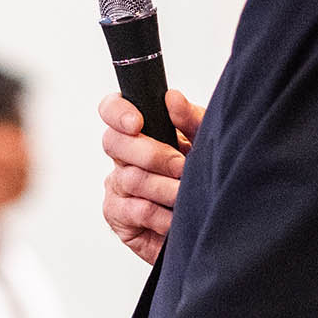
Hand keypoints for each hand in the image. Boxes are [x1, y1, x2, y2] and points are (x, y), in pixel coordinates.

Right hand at [100, 89, 202, 263]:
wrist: (206, 219)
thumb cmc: (201, 175)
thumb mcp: (204, 142)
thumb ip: (191, 119)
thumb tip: (172, 98)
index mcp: (137, 132)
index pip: (111, 110)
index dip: (118, 113)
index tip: (137, 123)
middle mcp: (121, 157)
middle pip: (114, 143)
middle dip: (151, 154)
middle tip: (180, 166)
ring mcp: (116, 186)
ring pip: (130, 178)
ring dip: (164, 187)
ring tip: (186, 194)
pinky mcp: (118, 216)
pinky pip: (136, 211)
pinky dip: (162, 215)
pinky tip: (176, 218)